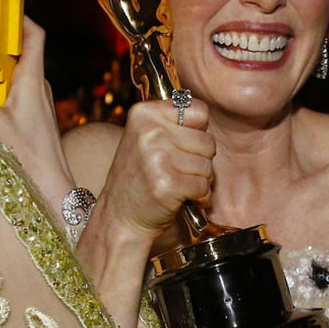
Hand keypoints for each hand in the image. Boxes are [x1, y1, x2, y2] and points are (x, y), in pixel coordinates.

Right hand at [0, 17, 73, 214]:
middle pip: (19, 49)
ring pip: (14, 70)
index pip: (34, 33)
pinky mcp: (31, 117)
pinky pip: (12, 89)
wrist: (52, 191)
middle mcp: (38, 86)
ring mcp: (36, 101)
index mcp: (34, 80)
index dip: (17, 16)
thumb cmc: (29, 160)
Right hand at [97, 98, 214, 241]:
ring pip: (208, 165)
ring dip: (199, 179)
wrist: (120, 216)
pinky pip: (203, 185)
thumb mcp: (146, 137)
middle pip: (208, 140)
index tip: (178, 145)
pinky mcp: (166, 184)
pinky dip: (198, 196)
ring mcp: (156, 157)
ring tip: (176, 183)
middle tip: (177, 170)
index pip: (200, 111)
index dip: (197, 132)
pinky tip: (179, 197)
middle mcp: (149, 131)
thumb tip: (204, 117)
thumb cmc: (141, 177)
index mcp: (144, 113)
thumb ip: (173, 122)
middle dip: (200, 159)